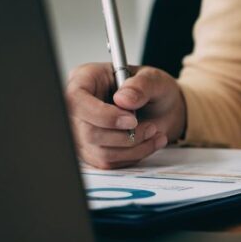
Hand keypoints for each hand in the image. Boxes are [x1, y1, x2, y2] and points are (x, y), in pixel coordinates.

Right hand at [65, 63, 185, 168]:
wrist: (163, 109)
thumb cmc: (154, 90)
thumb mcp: (154, 79)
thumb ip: (141, 85)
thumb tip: (123, 99)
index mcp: (86, 79)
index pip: (76, 100)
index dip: (103, 115)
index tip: (132, 120)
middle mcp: (79, 106)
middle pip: (87, 132)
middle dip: (125, 136)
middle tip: (151, 128)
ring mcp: (83, 130)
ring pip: (100, 152)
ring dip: (133, 148)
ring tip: (154, 133)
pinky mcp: (92, 150)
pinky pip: (108, 162)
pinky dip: (134, 156)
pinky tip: (149, 143)